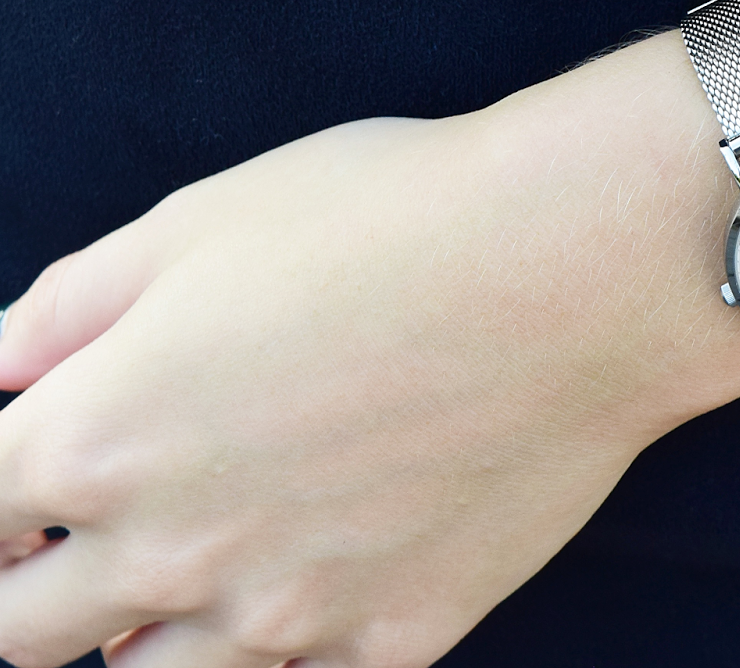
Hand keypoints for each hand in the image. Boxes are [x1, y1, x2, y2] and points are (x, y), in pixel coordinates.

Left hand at [0, 40, 739, 667]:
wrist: (579, 269)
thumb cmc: (393, 216)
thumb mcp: (200, 221)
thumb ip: (66, 308)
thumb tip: (3, 371)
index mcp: (98, 436)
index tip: (15, 486)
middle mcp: (173, 550)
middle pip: (21, 632)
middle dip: (24, 588)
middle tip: (69, 542)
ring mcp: (290, 611)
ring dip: (136, 635)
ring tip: (189, 566)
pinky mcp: (399, 636)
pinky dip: (283, 641)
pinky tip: (308, 579)